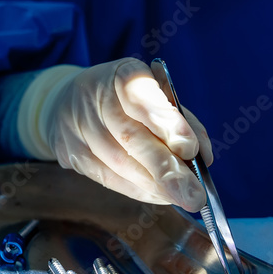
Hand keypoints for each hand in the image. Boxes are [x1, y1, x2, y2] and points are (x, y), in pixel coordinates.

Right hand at [40, 58, 212, 210]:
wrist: (70, 101)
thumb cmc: (125, 99)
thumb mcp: (153, 93)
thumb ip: (179, 119)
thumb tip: (202, 156)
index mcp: (122, 75)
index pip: (142, 98)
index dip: (166, 123)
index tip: (190, 149)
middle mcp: (95, 97)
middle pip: (130, 137)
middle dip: (166, 169)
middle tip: (194, 195)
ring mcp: (78, 126)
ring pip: (119, 163)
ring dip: (155, 186)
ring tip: (183, 198)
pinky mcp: (70, 152)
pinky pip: (107, 177)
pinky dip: (137, 190)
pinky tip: (159, 196)